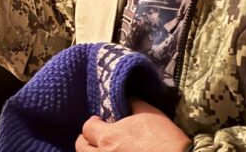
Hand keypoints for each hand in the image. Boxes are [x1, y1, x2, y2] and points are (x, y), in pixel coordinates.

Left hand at [76, 99, 190, 151]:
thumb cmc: (165, 139)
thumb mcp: (151, 113)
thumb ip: (134, 103)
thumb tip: (127, 99)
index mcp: (108, 137)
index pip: (87, 128)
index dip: (93, 123)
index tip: (100, 120)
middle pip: (81, 148)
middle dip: (86, 139)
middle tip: (97, 136)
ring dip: (94, 151)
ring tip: (105, 148)